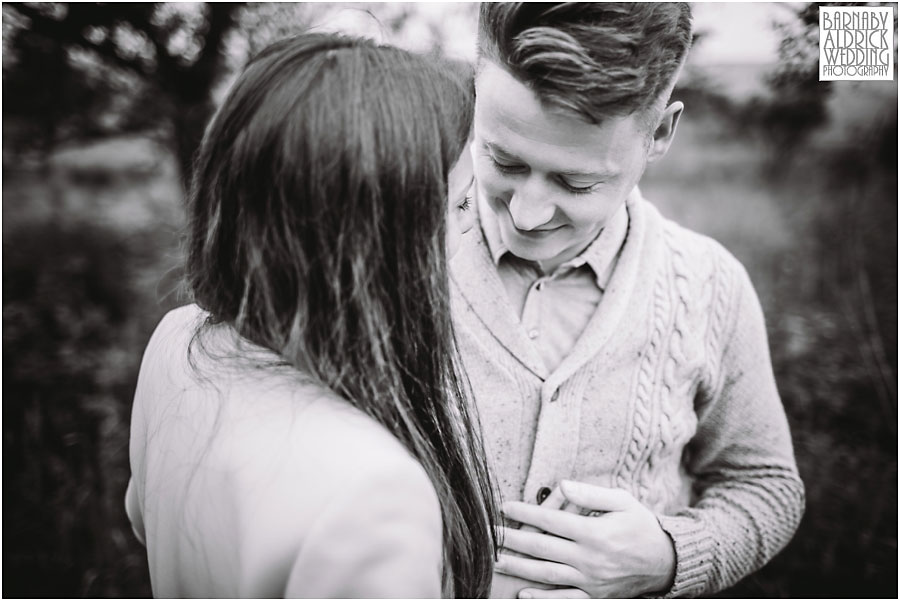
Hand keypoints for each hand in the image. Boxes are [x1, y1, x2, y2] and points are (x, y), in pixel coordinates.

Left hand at [496, 481, 675, 598]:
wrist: (665, 561)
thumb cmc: (640, 525)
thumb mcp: (622, 501)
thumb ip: (591, 494)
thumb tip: (562, 485)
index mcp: (595, 532)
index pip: (551, 521)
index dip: (525, 513)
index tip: (503, 507)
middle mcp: (590, 559)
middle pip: (542, 549)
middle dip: (511, 540)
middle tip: (488, 533)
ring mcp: (591, 581)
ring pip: (547, 574)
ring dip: (518, 568)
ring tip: (495, 560)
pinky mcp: (595, 596)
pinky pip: (565, 599)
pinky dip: (543, 599)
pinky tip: (523, 594)